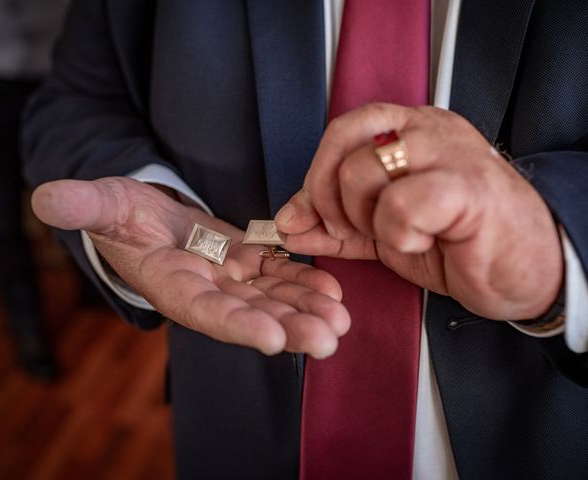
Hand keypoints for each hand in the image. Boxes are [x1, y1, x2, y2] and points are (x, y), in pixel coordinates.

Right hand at [32, 177, 348, 357]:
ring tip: (340, 317)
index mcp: (171, 285)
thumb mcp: (102, 203)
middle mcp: (205, 290)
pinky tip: (331, 289)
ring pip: (271, 299)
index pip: (203, 311)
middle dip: (287, 327)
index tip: (271, 339)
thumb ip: (82, 204)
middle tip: (327, 339)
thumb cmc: (120, 212)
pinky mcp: (246, 262)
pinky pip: (277, 275)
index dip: (236, 325)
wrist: (146, 215)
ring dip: (305, 309)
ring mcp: (229, 278)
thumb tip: (44, 199)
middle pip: (248, 315)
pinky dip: (303, 281)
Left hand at [275, 103, 562, 320]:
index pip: (342, 131)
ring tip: (398, 236)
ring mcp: (450, 153)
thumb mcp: (384, 230)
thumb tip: (288, 222)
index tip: (309, 216)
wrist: (525, 271)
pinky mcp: (468, 186)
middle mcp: (428, 130)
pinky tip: (422, 242)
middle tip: (342, 228)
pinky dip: (398, 234)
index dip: (316, 175)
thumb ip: (335, 222)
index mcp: (409, 131)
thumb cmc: (460, 244)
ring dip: (365, 219)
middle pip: (344, 138)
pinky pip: (401, 203)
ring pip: (365, 170)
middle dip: (327, 194)